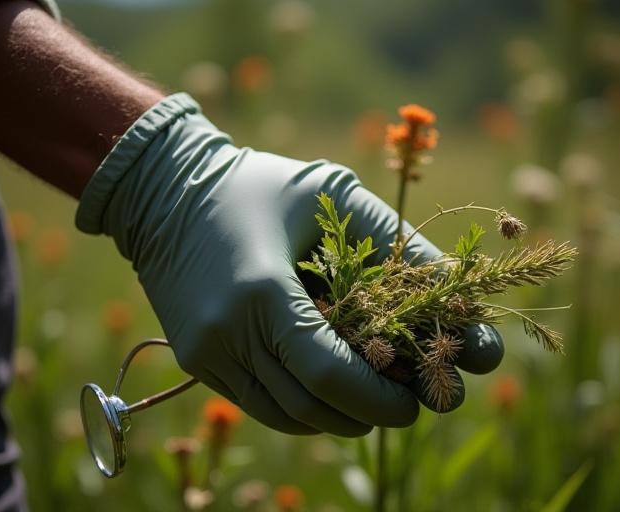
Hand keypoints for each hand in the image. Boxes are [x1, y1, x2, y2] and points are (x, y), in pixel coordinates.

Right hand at [77, 94, 486, 435]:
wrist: (164, 191)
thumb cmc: (259, 185)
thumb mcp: (333, 195)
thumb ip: (397, 242)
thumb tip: (455, 291)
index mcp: (262, 290)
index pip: (330, 374)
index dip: (378, 398)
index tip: (416, 403)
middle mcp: (228, 333)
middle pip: (310, 405)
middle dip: (366, 415)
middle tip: (405, 406)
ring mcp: (206, 352)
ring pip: (284, 414)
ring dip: (335, 417)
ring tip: (370, 404)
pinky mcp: (195, 360)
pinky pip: (257, 403)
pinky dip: (300, 408)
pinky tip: (327, 394)